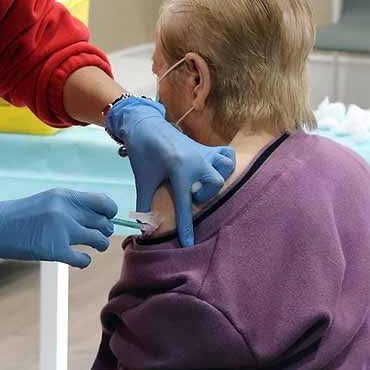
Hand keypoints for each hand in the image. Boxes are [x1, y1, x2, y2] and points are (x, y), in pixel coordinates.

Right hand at [0, 190, 116, 267]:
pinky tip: (80, 259)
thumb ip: (72, 206)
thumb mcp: (48, 200)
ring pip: (99, 240)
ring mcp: (62, 231)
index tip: (107, 218)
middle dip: (104, 231)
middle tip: (98, 236)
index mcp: (65, 196)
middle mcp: (66, 211)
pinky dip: (85, 261)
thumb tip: (100, 216)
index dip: (110, 213)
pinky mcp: (55, 251)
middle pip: (104, 223)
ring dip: (99, 245)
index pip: (103, 203)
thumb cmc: (21, 215)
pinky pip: (84, 259)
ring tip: (93, 247)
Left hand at [106, 97, 235, 246]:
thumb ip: (144, 206)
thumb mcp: (143, 181)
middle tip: (192, 195)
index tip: (189, 244)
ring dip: (217, 179)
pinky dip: (225, 163)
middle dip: (206, 194)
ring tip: (203, 183)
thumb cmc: (143, 154)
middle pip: (215, 183)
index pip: (184, 205)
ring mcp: (204, 152)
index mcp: (179, 171)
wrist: (145, 124)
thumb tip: (144, 231)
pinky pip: (226, 153)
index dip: (186, 227)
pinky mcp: (206, 147)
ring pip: (225, 167)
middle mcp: (196, 161)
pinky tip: (214, 170)